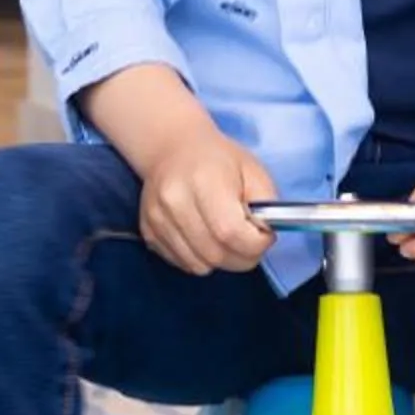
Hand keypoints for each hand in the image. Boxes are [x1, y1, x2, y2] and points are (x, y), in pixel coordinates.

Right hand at [140, 128, 278, 275]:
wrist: (173, 148)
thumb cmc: (218, 159)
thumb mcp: (253, 171)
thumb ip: (266, 204)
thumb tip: (264, 234)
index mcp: (203, 180)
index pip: (230, 231)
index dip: (254, 244)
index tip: (265, 237)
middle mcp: (174, 201)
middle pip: (215, 254)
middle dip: (242, 258)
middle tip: (250, 243)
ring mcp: (157, 219)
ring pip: (198, 265)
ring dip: (221, 260)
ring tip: (226, 238)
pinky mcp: (148, 232)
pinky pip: (182, 263)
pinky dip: (200, 259)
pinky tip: (205, 238)